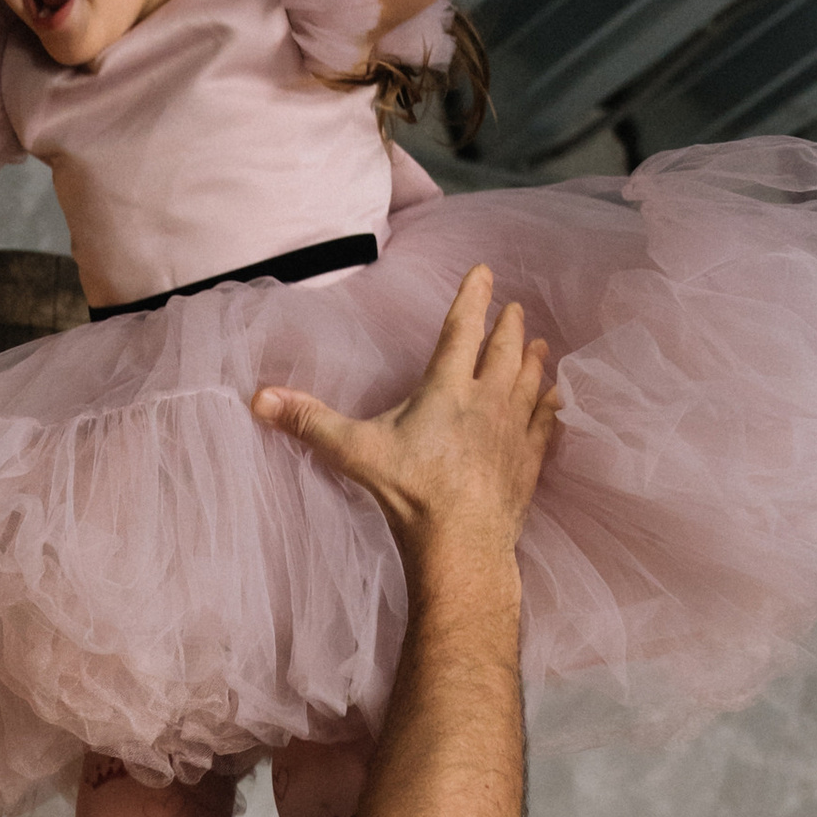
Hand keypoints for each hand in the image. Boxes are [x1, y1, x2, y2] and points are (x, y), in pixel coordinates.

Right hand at [251, 265, 556, 565]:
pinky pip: (545, 425)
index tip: (485, 272)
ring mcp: (513, 432)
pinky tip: (557, 401)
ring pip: (530, 382)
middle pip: (505, 351)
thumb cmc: (410, 494)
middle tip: (516, 308)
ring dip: (534, 360)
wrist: (462, 544)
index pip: (462, 330)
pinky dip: (551, 408)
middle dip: (509, 325)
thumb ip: (309, 422)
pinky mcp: (528, 463)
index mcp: (447, 388)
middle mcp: (487, 401)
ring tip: (541, 344)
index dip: (473, 297)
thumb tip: (259, 399)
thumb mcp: (354, 452)